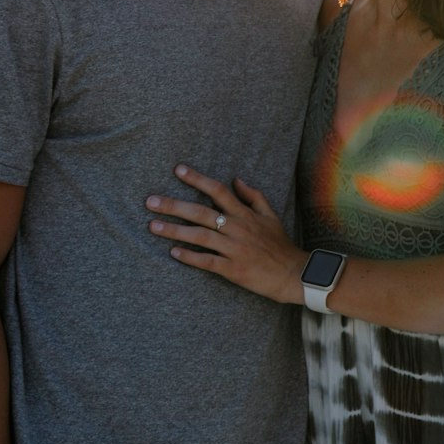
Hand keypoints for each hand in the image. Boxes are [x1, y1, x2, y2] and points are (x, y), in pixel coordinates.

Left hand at [147, 166, 305, 304]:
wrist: (292, 273)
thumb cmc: (279, 244)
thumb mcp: (270, 214)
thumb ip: (253, 196)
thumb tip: (236, 179)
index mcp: (244, 213)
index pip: (217, 190)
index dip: (197, 179)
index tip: (178, 170)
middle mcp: (236, 228)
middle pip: (201, 212)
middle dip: (174, 205)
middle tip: (150, 201)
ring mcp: (233, 248)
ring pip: (199, 236)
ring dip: (175, 230)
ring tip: (153, 226)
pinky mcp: (232, 269)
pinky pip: (207, 261)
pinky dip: (190, 257)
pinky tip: (173, 252)